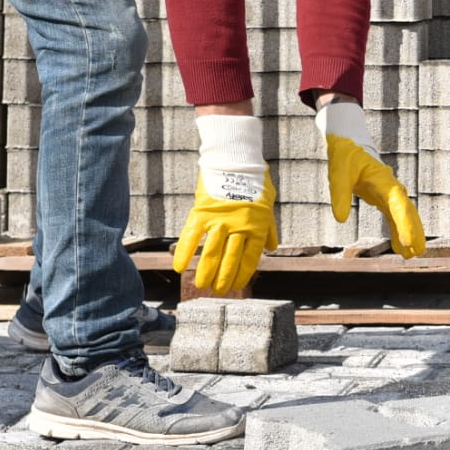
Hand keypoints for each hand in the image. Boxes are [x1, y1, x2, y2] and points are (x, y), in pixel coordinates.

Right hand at [172, 115, 278, 292]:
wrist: (236, 159)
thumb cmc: (255, 182)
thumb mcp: (268, 204)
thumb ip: (268, 228)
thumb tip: (271, 248)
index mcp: (257, 226)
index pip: (250, 258)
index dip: (242, 274)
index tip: (237, 285)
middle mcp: (239, 226)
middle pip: (230, 260)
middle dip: (223, 278)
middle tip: (217, 290)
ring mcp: (220, 220)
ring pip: (211, 253)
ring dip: (205, 272)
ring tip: (201, 285)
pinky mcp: (202, 212)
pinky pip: (192, 237)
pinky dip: (184, 252)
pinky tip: (179, 267)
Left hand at [317, 100, 425, 257]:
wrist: (350, 141)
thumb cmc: (344, 154)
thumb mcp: (337, 172)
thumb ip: (339, 193)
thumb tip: (340, 219)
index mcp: (383, 180)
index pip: (398, 203)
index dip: (405, 222)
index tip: (410, 241)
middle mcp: (390, 186)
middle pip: (407, 211)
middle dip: (414, 231)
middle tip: (418, 252)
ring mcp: (389, 192)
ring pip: (404, 214)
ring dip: (409, 233)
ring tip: (412, 254)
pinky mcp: (383, 196)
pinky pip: (394, 216)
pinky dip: (398, 230)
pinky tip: (400, 247)